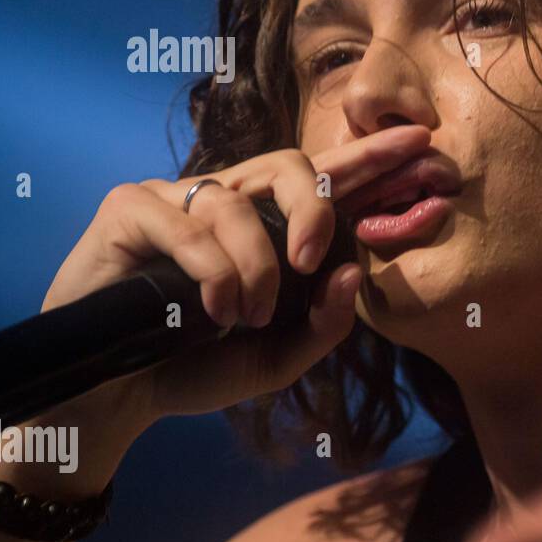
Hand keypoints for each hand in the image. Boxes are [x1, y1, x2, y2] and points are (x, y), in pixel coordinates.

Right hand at [40, 125, 431, 425]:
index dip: (371, 159)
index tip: (422, 143)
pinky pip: (186, 222)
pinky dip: (210, 271)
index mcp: (268, 227)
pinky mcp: (129, 208)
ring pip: (236, 201)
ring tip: (242, 318)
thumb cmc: (196, 367)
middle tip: (312, 263)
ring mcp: (175, 198)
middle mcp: (226, 201)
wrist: (119, 398)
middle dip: (314, 209)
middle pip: (288, 164)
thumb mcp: (278, 357)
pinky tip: (210, 312)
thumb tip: (350, 270)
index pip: (325, 180)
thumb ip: (323, 323)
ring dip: (253, 268)